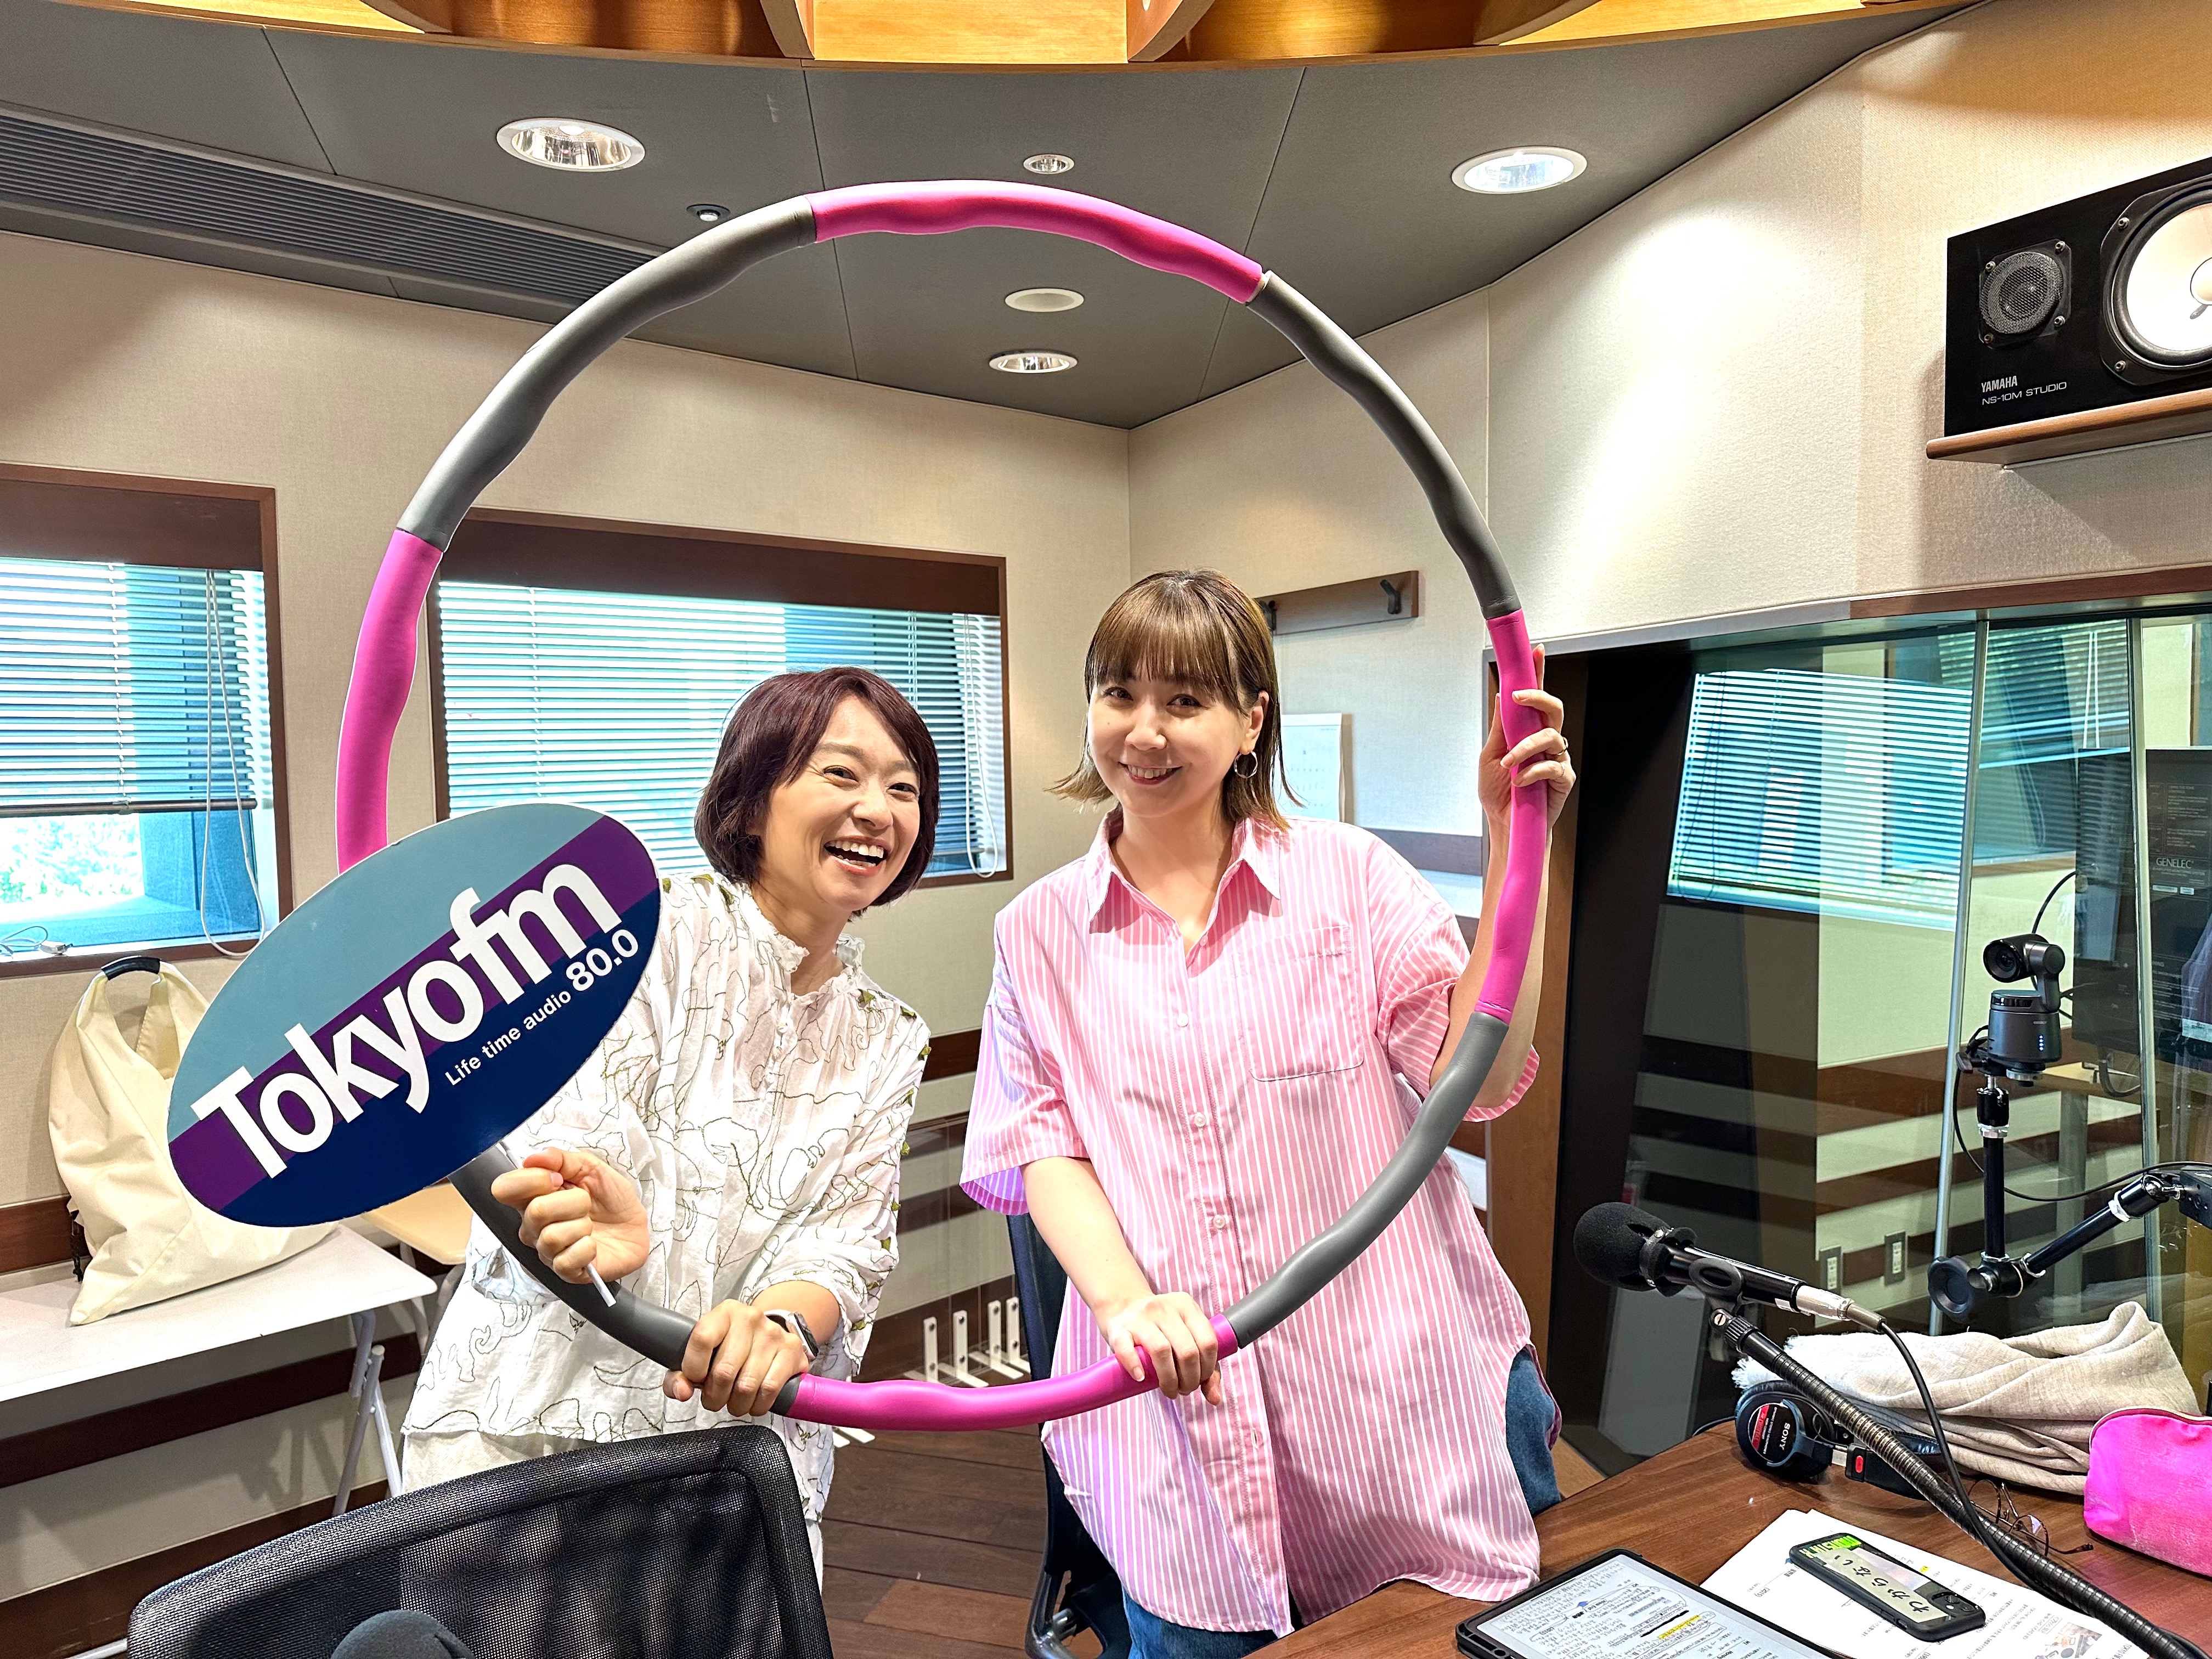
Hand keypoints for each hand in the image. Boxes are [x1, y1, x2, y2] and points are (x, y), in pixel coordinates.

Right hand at [490, 1146, 649, 1284]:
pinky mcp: (565, 1271)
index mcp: (533, 1197)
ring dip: (581, 1226)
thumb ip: (562, 1159)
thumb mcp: (591, 1168)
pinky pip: (565, 1261)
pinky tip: (592, 1245)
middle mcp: (533, 1226)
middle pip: (535, 1212)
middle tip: (585, 1203)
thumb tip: (534, 1158)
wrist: (636, 1226)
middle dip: (572, 1202)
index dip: (532, 1179)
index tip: (558, 1177)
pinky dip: (586, 1249)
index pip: (505, 1188)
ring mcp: (547, 1251)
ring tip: (590, 1225)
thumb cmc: (612, 1200)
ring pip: (551, 1237)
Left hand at [664, 1301, 811, 1415]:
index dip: (694, 1369)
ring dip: (736, 1404)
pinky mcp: (792, 1350)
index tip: (696, 1379)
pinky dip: (757, 1405)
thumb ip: (679, 1376)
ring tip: (734, 1401)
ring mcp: (773, 1334)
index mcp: (724, 1313)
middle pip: (724, 1371)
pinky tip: (753, 1401)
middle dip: (715, 1396)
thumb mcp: (700, 1355)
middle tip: (715, 1399)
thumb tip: (681, 1391)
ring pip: (747, 1386)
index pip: (702, 1339)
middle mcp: (750, 1318)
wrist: (767, 1335)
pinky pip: (769, 1390)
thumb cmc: (728, 1349)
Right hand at [1095, 1291, 1223, 1404]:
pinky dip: (1135, 1367)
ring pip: (1161, 1351)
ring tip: (1169, 1391)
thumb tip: (1215, 1399)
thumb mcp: (1186, 1337)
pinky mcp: (1118, 1329)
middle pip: (1187, 1350)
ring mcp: (1140, 1317)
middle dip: (1190, 1379)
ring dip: (1169, 1380)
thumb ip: (1206, 1366)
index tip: (1200, 1381)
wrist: (1122, 1307)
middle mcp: (1165, 1308)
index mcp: (1186, 1306)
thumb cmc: (1160, 1330)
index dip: (1208, 1369)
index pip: (1208, 1341)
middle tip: (1184, 1389)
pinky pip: (1127, 1350)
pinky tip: (1141, 1378)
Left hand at [1479, 644, 1574, 830]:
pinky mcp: (1563, 779)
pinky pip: (1553, 765)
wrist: (1504, 824)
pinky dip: (1532, 771)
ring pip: (1551, 736)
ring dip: (1525, 748)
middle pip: (1554, 708)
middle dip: (1538, 697)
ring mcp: (1557, 758)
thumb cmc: (1498, 792)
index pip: (1535, 698)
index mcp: (1527, 731)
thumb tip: (1504, 695)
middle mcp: (1545, 741)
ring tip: (1509, 764)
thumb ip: (1501, 727)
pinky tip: (1519, 781)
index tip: (1536, 651)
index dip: (1538, 673)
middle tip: (1518, 698)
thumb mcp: (1490, 755)